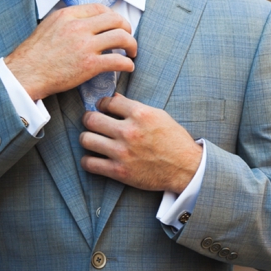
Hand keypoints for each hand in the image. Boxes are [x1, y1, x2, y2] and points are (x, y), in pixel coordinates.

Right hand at [4, 4, 135, 100]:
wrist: (23, 75)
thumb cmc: (34, 54)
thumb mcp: (48, 26)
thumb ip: (68, 20)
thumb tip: (88, 20)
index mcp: (67, 15)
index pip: (100, 8)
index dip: (113, 16)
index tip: (116, 25)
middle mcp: (78, 27)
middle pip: (115, 20)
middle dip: (127, 28)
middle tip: (128, 38)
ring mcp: (84, 45)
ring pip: (122, 37)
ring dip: (132, 45)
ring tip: (132, 52)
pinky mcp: (89, 65)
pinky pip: (118, 60)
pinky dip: (128, 63)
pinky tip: (128, 67)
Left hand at [80, 93, 202, 194]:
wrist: (184, 167)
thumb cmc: (174, 140)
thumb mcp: (159, 116)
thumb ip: (136, 107)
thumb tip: (115, 99)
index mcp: (141, 114)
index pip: (109, 102)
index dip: (103, 103)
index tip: (103, 107)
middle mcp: (129, 131)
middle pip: (92, 119)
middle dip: (89, 118)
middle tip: (92, 121)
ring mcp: (122, 152)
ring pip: (86, 139)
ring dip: (87, 138)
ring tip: (92, 139)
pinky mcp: (118, 171)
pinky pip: (89, 163)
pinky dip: (88, 159)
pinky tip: (95, 157)